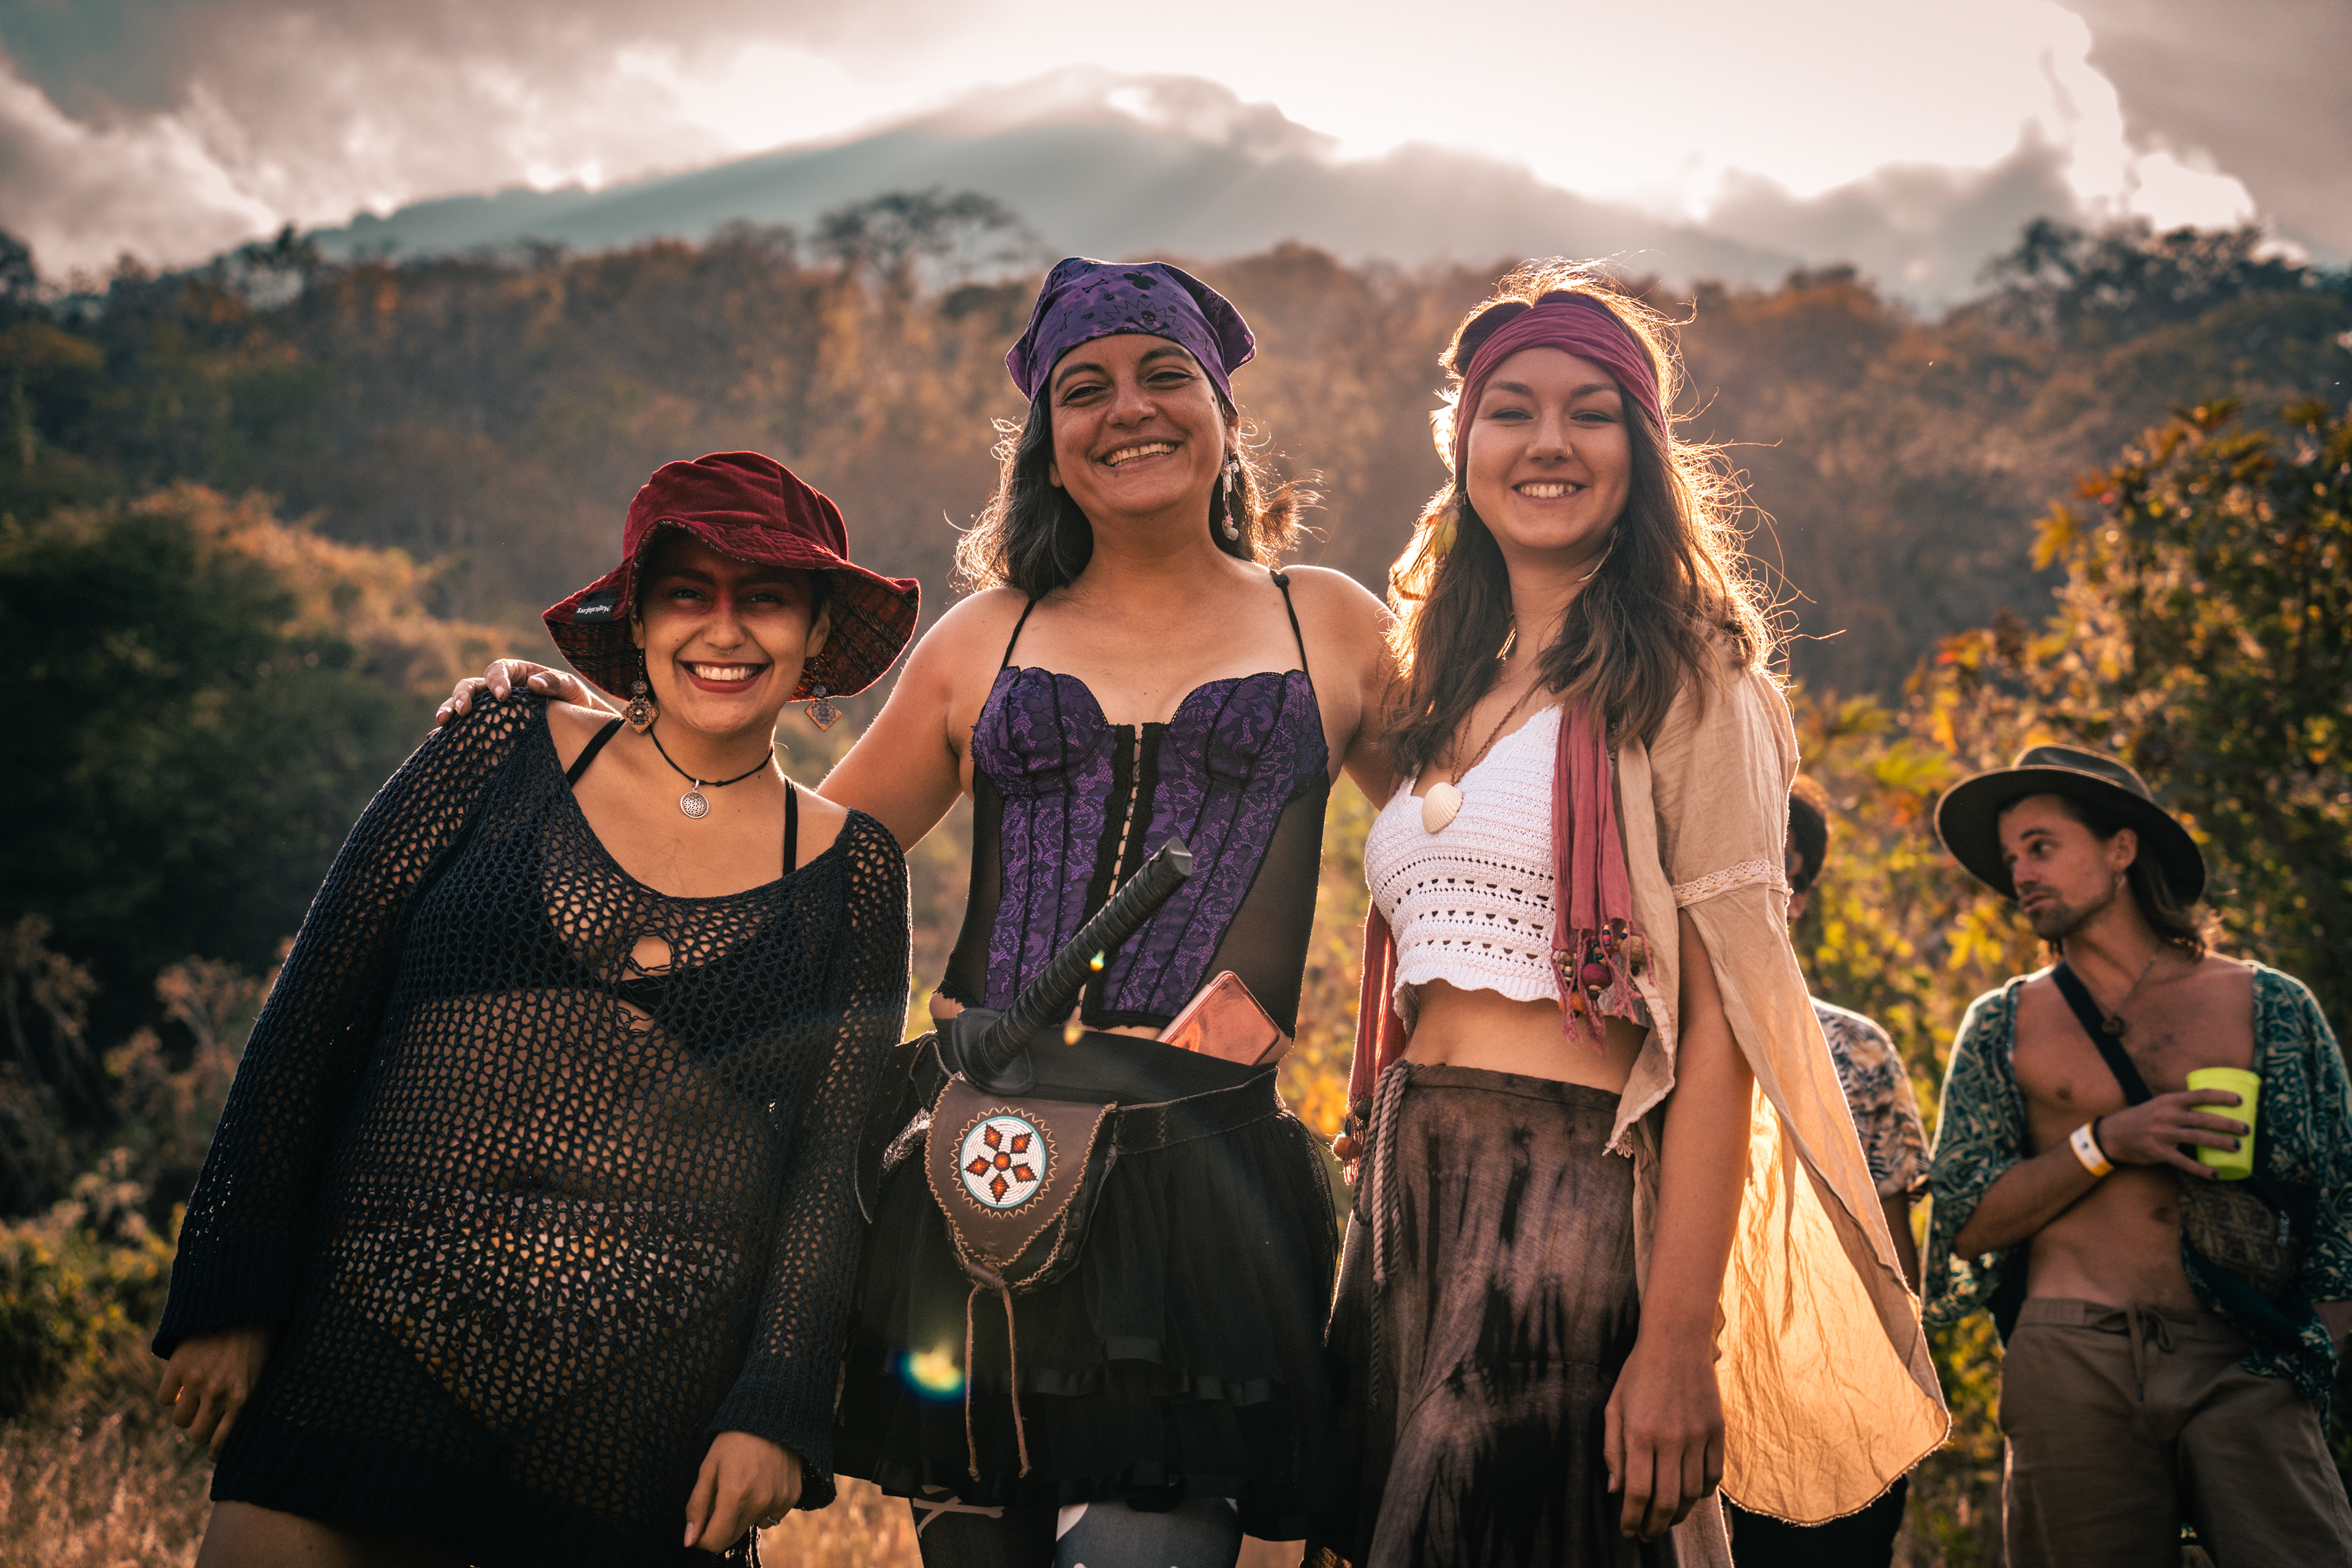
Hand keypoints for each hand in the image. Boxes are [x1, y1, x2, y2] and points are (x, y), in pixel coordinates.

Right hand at [156, 1325, 275, 1449]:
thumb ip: (248, 1404)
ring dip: (186, 1414)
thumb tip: (233, 1436)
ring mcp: (196, 1379)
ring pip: (179, 1421)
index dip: (216, 1451)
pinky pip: (164, 1398)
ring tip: (196, 1400)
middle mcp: (219, 1393)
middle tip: (205, 1421)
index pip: (221, 1444)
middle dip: (201, 1432)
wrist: (243, 1306)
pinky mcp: (178, 1366)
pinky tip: (182, 1385)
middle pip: (197, 1436)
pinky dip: (170, 1395)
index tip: (215, 1452)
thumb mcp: (263, 1376)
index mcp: (244, 1398)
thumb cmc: (259, 1344)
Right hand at [434, 659, 600, 727]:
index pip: (499, 669)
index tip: (503, 696)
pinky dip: (449, 732)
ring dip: (450, 710)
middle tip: (464, 712)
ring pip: (462, 704)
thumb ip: (555, 682)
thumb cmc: (572, 701)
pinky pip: (463, 727)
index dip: (497, 680)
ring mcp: (488, 708)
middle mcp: (496, 688)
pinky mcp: (485, 727)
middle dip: (464, 696)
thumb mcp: (570, 688)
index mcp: (516, 672)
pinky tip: (438, 741)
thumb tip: (533, 684)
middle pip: (472, 685)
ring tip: (443, 724)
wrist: (575, 724)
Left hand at [683, 1432, 802, 1552]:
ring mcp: (778, 1500)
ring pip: (754, 1525)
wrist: (772, 1416)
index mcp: (733, 1496)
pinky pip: (773, 1515)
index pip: (715, 1541)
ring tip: (746, 1485)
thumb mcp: (708, 1469)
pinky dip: (765, 1506)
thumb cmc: (734, 1441)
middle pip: (733, 1536)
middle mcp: (758, 1502)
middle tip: (722, 1497)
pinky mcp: (792, 1496)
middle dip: (722, 1524)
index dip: (703, 1539)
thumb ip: (696, 1507)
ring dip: (745, 1515)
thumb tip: (689, 1540)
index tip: (701, 1527)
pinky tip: (763, 1482)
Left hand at [1603, 1327, 1723, 1540]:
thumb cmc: (1638, 1374)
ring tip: (1666, 1518)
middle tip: (1647, 1534)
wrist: (1677, 1341)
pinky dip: (1703, 1492)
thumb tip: (1615, 1492)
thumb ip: (1612, 1451)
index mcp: (1639, 1434)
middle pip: (1667, 1501)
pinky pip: (1714, 1476)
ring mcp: (1697, 1436)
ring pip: (1693, 1493)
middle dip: (1654, 1526)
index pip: (1637, 1493)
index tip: (1628, 1531)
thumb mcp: (1613, 1407)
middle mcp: (1670, 1439)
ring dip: (1679, 1513)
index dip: (1632, 1520)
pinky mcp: (1718, 1431)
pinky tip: (1691, 1495)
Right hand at [2096, 1089, 2249, 1176]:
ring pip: (2198, 1138)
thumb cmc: (2141, 1119)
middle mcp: (2166, 1115)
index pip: (2200, 1095)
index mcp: (2169, 1100)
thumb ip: (2180, 1106)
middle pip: (2203, 1118)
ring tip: (2237, 1147)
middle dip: (2228, 1124)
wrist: (2112, 1135)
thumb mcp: (2158, 1105)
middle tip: (2246, 1129)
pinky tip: (2214, 1173)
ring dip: (2220, 1143)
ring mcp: (2162, 1134)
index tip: (2240, 1100)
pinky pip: (2183, 1162)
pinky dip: (2201, 1168)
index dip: (2221, 1096)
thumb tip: (2210, 1108)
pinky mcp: (2158, 1152)